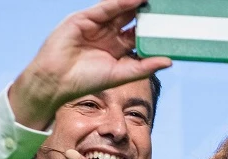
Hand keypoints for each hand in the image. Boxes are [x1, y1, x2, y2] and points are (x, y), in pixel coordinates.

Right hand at [9, 0, 172, 128]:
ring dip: (136, 3)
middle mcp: (107, 33)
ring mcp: (95, 24)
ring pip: (119, 9)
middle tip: (166, 6)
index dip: (153, 27)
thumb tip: (169, 61)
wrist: (57, 81)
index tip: (171, 22)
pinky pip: (105, 8)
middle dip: (147, 11)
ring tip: (151, 0)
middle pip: (131, 17)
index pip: (138, 32)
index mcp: (116, 47)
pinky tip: (135, 0)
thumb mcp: (121, 74)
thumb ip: (144, 66)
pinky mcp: (83, 18)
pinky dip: (120, 2)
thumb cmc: (85, 81)